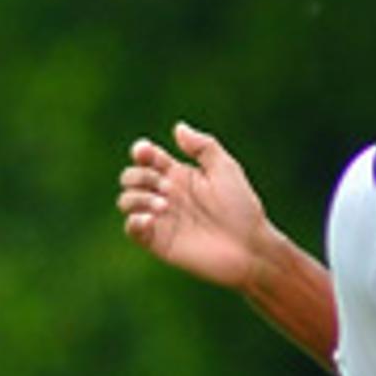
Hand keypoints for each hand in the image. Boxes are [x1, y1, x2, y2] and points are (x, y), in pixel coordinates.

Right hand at [118, 123, 279, 293]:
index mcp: (178, 174)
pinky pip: (131, 228)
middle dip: (141, 176)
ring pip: (126, 201)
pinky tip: (152, 219)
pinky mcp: (158, 242)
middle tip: (168, 188)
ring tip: (164, 206)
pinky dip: (134, 221)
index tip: (147, 152)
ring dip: (138, 198)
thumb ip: (203, 146)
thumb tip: (178, 127)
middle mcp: (165, 195)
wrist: (249, 247)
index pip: (147, 157)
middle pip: (131, 177)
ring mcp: (160, 219)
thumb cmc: (241, 207)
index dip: (141, 151)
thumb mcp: (225, 168)